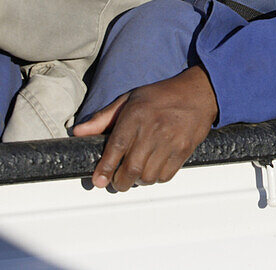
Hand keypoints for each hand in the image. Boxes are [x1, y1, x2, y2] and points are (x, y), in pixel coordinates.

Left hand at [73, 66, 217, 190]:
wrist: (198, 93)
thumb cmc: (161, 96)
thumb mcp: (129, 99)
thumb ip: (103, 118)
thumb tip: (78, 132)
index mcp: (136, 115)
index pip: (116, 147)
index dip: (105, 167)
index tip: (98, 180)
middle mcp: (153, 130)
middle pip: (132, 168)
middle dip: (120, 181)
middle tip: (116, 182)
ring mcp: (170, 141)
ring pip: (148, 176)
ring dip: (138, 181)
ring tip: (136, 174)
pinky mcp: (183, 150)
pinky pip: (166, 176)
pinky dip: (156, 178)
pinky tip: (153, 169)